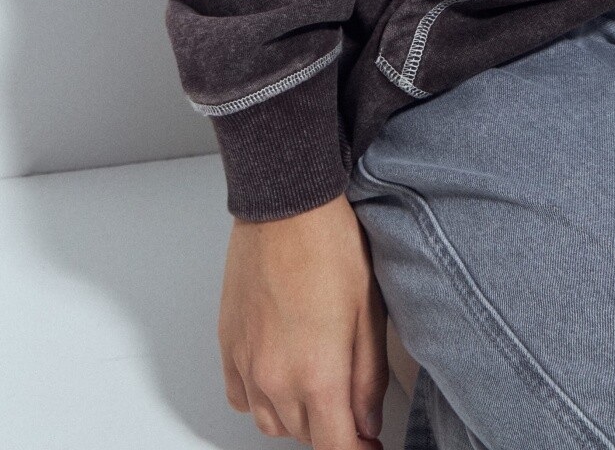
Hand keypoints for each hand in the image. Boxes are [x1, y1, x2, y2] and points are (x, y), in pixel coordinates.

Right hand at [219, 193, 388, 447]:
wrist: (286, 203)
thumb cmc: (330, 244)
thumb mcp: (370, 312)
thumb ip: (368, 378)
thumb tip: (367, 424)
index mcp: (317, 375)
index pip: (336, 447)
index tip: (372, 447)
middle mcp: (275, 379)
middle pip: (305, 436)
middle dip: (333, 429)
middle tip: (354, 405)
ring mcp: (247, 364)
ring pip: (272, 422)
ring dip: (299, 417)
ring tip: (321, 386)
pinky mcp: (229, 346)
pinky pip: (242, 398)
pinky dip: (263, 399)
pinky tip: (282, 377)